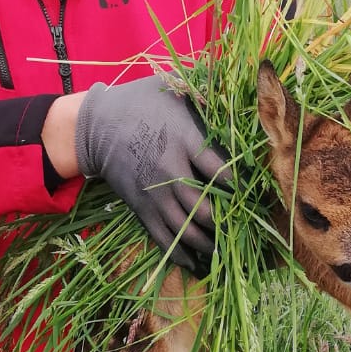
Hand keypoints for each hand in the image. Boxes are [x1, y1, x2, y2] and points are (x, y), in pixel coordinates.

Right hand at [76, 76, 229, 270]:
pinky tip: (198, 265)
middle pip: (206, 208)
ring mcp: (153, 193)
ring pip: (187, 229)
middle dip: (229, 223)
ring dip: (210, 245)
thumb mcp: (172, 88)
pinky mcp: (140, 208)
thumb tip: (241, 87)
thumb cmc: (140, 102)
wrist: (94, 126)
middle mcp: (170, 170)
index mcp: (183, 140)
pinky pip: (163, 238)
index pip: (220, 171)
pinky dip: (182, 255)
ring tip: (228, 252)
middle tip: (248, 230)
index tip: (256, 196)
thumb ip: (206, 92)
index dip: (241, 188)